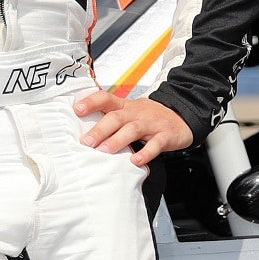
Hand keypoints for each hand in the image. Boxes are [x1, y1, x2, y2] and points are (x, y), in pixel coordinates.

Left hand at [74, 91, 191, 165]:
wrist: (182, 115)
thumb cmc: (149, 117)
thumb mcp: (130, 113)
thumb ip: (111, 119)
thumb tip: (84, 132)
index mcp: (126, 106)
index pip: (106, 99)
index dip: (91, 102)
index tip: (76, 110)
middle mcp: (137, 113)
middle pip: (116, 117)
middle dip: (100, 129)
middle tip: (86, 141)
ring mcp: (152, 124)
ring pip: (133, 129)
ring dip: (117, 140)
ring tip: (104, 151)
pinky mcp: (166, 135)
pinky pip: (155, 144)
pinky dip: (146, 153)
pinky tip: (136, 161)